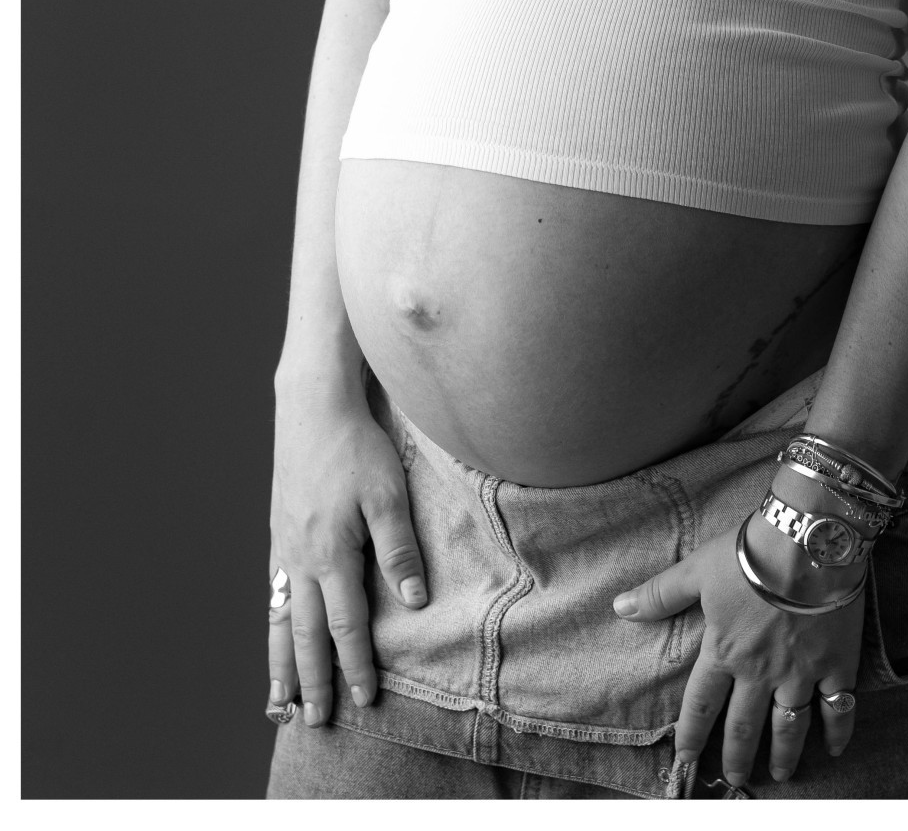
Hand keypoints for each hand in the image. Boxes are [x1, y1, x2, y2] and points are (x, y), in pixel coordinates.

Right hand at [268, 372, 427, 726]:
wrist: (312, 408)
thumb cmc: (356, 448)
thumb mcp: (389, 494)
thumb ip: (400, 551)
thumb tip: (414, 605)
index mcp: (330, 555)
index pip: (345, 627)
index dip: (356, 666)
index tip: (363, 702)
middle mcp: (300, 560)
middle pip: (303, 635)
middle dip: (312, 681)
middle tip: (314, 722)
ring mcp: (283, 547)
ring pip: (278, 620)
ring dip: (281, 664)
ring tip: (279, 703)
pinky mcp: (277, 532)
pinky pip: (270, 593)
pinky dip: (271, 625)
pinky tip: (274, 636)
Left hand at [612, 519, 861, 790]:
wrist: (806, 539)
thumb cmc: (749, 552)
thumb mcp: (697, 569)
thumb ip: (661, 595)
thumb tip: (620, 608)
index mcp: (724, 652)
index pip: (701, 705)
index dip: (692, 735)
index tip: (687, 759)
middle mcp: (760, 673)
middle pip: (744, 726)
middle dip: (737, 756)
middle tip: (736, 778)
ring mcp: (800, 672)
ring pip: (789, 727)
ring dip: (783, 754)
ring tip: (781, 775)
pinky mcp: (836, 663)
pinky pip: (837, 707)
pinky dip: (837, 732)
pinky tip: (834, 750)